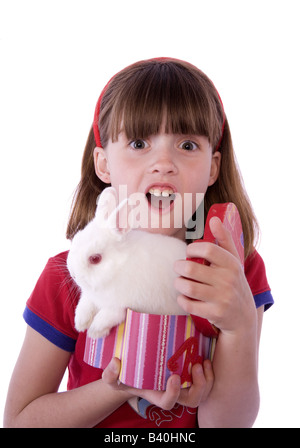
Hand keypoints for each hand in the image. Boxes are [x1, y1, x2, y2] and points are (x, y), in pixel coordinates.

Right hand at [102, 357, 213, 409]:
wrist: (136, 370)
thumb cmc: (125, 376)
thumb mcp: (113, 377)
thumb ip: (110, 374)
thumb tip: (115, 362)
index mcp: (157, 395)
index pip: (169, 402)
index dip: (173, 393)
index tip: (174, 376)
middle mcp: (173, 393)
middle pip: (192, 400)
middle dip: (198, 386)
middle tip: (196, 367)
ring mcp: (184, 385)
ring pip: (202, 392)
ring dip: (207, 379)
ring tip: (203, 362)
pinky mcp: (190, 375)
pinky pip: (206, 380)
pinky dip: (209, 372)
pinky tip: (205, 357)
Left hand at [174, 217, 256, 334]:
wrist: (243, 317)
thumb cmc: (233, 283)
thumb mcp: (233, 261)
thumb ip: (224, 239)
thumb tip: (214, 219)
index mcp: (232, 264)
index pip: (207, 249)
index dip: (192, 249)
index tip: (189, 253)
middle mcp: (228, 280)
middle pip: (191, 269)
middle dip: (178, 267)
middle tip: (178, 268)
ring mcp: (222, 298)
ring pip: (187, 287)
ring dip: (178, 284)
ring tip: (180, 282)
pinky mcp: (215, 313)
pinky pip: (188, 304)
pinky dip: (182, 300)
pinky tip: (184, 297)